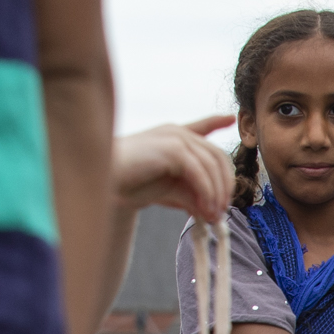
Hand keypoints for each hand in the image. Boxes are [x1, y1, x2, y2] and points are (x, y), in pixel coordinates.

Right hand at [115, 118, 240, 222]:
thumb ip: (190, 194)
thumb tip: (213, 212)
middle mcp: (177, 133)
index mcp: (172, 136)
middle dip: (225, 184)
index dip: (216, 121)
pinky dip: (206, 192)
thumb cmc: (129, 183)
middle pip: (217, 155)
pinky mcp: (172, 149)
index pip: (201, 126)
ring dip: (217, 193)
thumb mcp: (167, 189)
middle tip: (222, 210)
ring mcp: (175, 138)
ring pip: (212, 165)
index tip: (230, 119)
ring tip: (213, 215)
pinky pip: (200, 172)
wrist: (103, 179)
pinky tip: (204, 209)